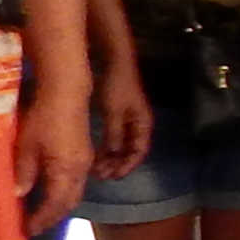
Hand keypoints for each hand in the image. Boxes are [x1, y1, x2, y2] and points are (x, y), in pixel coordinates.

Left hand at [16, 97, 91, 236]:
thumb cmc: (44, 118)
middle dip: (53, 217)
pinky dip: (65, 193)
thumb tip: (18, 194)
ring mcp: (85, 162)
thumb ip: (24, 172)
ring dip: (60, 206)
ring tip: (42, 213)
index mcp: (65, 171)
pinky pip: (77, 182)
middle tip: (35, 226)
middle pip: (69, 203)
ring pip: (76, 193)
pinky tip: (52, 190)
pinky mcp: (84, 154)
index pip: (55, 205)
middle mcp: (80, 171)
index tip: (27, 230)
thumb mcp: (26, 146)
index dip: (41, 219)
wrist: (66, 93)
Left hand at [92, 66, 153, 183]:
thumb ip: (114, 134)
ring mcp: (129, 121)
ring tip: (96, 169)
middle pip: (131, 151)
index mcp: (143, 125)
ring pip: (122, 146)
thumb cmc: (116, 86)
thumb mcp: (114, 111)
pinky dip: (107, 147)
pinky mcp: (119, 116)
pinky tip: (97, 154)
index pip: (139, 151)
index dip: (127, 165)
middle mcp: (139, 125)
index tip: (113, 176)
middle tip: (101, 176)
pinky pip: (115, 137)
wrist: (114, 63)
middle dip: (117, 165)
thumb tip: (112, 155)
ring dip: (111, 158)